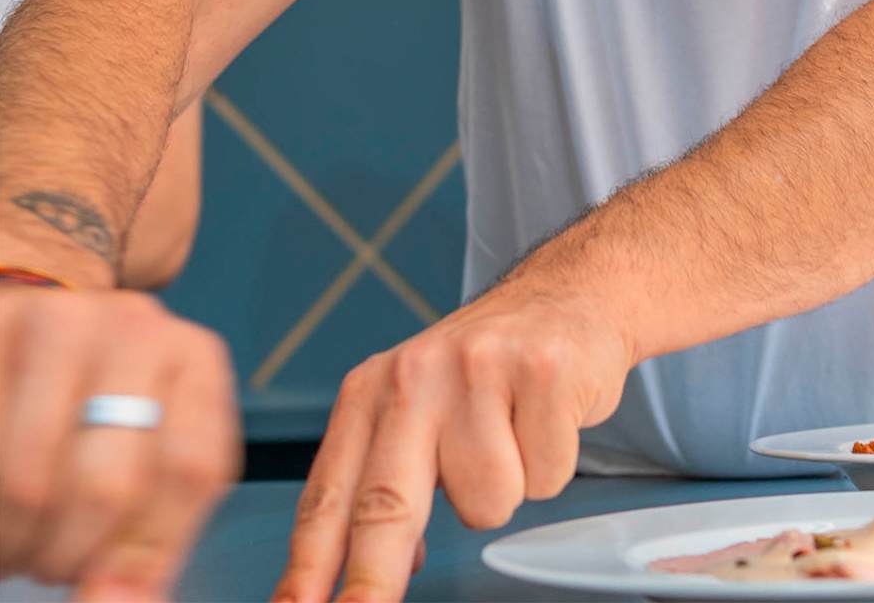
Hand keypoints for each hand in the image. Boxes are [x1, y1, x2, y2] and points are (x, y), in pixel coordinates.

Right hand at [0, 286, 240, 600]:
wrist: (32, 346)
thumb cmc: (101, 416)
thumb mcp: (151, 454)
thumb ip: (153, 529)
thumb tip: (123, 601)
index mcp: (195, 358)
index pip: (191, 470)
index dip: (148, 546)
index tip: (113, 582)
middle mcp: (136, 327)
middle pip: (110, 486)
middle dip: (72, 555)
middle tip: (54, 567)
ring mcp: (57, 322)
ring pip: (32, 485)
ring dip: (20, 543)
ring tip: (21, 544)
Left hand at [271, 282, 633, 602]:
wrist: (564, 299)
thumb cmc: (487, 366)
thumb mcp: (419, 408)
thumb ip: (392, 478)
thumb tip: (394, 562)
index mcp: (370, 391)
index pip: (330, 496)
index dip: (310, 566)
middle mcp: (414, 377)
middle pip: (387, 506)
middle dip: (374, 581)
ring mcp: (479, 370)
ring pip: (487, 502)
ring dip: (508, 488)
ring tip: (513, 438)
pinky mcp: (542, 373)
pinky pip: (546, 476)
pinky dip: (552, 464)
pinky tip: (545, 421)